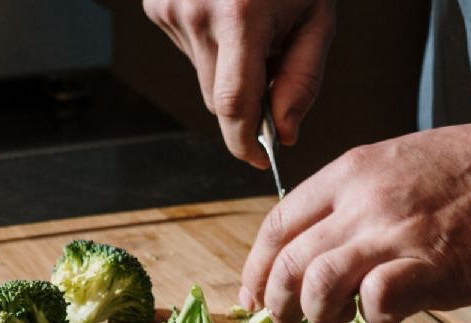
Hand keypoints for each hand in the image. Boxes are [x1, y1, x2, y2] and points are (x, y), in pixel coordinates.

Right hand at [143, 0, 335, 166]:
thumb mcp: (316, 20)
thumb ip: (302, 80)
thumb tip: (285, 133)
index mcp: (240, 15)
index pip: (233, 104)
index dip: (244, 141)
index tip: (259, 159)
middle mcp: (195, 12)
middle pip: (217, 99)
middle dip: (247, 103)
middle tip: (273, 68)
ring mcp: (168, 7)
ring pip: (202, 78)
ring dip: (229, 72)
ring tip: (251, 29)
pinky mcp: (154, 5)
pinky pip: (188, 52)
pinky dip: (211, 49)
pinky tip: (227, 16)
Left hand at [239, 79, 470, 322]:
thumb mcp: (404, 166)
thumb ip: (366, 205)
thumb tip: (345, 257)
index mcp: (352, 172)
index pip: (278, 225)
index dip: (257, 268)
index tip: (254, 296)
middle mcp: (362, 201)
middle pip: (287, 264)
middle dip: (277, 305)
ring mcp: (394, 233)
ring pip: (316, 288)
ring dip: (320, 316)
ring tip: (340, 321)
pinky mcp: (431, 267)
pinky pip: (375, 304)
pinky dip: (376, 318)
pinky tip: (395, 313)